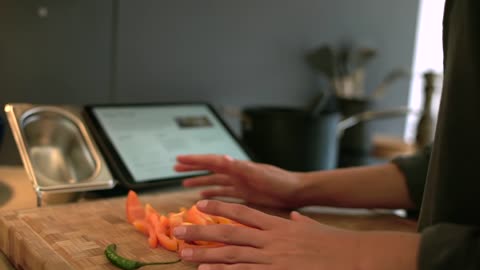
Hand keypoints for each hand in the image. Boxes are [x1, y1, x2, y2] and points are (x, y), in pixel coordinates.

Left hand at [173, 200, 419, 269]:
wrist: (354, 256)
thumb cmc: (334, 243)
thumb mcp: (312, 227)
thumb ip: (298, 221)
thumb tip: (292, 215)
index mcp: (278, 224)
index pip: (244, 212)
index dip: (220, 208)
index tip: (200, 205)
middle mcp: (271, 239)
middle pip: (230, 233)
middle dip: (202, 231)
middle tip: (180, 230)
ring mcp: (273, 258)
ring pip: (233, 254)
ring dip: (206, 254)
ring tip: (185, 254)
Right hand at [175, 154, 302, 207]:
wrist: (295, 191)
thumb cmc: (279, 181)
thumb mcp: (259, 174)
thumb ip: (241, 167)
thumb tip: (223, 159)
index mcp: (237, 166)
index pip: (211, 161)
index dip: (194, 161)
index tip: (178, 159)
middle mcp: (236, 173)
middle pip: (209, 169)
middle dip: (193, 168)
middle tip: (175, 168)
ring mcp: (240, 183)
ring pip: (214, 182)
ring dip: (200, 182)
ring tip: (183, 183)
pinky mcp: (245, 193)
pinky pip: (225, 193)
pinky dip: (213, 194)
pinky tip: (204, 197)